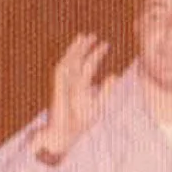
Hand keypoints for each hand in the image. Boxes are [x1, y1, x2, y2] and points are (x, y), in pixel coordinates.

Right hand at [40, 34, 112, 154]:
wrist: (64, 136)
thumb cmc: (79, 123)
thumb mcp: (97, 104)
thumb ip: (105, 90)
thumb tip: (114, 75)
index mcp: (80, 85)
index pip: (88, 65)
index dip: (96, 54)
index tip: (105, 44)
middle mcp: (70, 82)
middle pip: (77, 60)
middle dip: (83, 47)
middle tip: (92, 35)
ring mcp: (63, 86)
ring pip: (68, 62)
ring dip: (74, 50)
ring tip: (83, 38)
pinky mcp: (57, 91)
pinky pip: (60, 73)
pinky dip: (65, 63)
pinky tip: (71, 54)